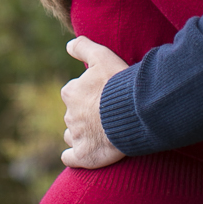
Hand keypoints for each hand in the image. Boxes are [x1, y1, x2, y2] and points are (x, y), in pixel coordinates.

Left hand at [60, 36, 128, 168]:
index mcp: (70, 92)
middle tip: (107, 115)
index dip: (88, 94)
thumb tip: (68, 45)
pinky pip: (71, 158)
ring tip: (102, 133)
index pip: (73, 93)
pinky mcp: (84, 156)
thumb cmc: (119, 82)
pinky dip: (75, 156)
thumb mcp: (102, 56)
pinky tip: (85, 153)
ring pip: (73, 135)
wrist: (134, 111)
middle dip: (86, 115)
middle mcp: (69, 114)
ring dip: (83, 134)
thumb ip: (83, 47)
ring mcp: (76, 136)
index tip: (103, 96)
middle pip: (74, 115)